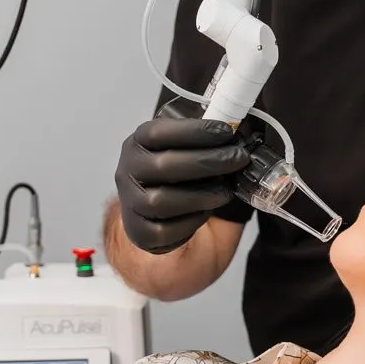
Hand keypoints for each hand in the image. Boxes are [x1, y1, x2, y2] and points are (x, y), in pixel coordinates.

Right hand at [115, 105, 248, 254]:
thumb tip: (236, 130)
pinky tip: (206, 211)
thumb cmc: (177, 174)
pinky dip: (191, 221)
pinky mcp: (139, 232)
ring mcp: (130, 204)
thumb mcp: (183, 148)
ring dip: (201, 195)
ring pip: (162, 201)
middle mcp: (126, 172)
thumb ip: (201, 139)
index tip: (226, 132)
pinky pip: (165, 231)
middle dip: (208, 161)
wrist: (159, 212)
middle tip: (238, 159)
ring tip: (226, 190)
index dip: (194, 131)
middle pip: (163, 166)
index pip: (158, 133)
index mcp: (137, 144)